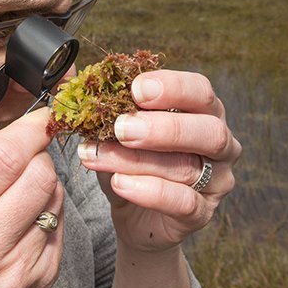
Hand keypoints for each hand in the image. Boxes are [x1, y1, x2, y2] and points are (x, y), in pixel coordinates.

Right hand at [0, 101, 62, 287]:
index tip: (40, 114)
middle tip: (22, 156)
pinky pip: (61, 221)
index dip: (29, 128)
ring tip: (16, 194)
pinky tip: (24, 221)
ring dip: (42, 182)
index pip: (2, 160)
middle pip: (38, 174)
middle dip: (36, 154)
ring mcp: (18, 270)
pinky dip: (47, 210)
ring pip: (55, 196)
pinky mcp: (44, 278)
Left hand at [77, 69, 240, 252]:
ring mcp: (216, 180)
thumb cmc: (131, 161)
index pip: (200, 90)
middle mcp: (219, 142)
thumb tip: (69, 74)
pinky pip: (183, 203)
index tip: (136, 89)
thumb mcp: (115, 129)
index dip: (172, 87)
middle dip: (162, 127)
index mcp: (202, 110)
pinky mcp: (202, 213)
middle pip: (207, 129)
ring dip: (138, 160)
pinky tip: (120, 183)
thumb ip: (102, 103)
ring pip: (188, 167)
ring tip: (99, 156)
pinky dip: (150, 192)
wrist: (134, 214)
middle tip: (122, 128)